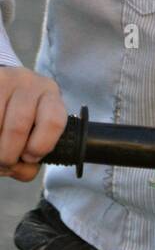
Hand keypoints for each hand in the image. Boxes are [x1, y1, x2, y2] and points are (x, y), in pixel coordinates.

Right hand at [0, 66, 67, 181]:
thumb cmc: (18, 118)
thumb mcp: (33, 133)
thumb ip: (32, 159)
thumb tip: (23, 169)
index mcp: (50, 95)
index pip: (54, 121)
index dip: (40, 146)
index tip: (30, 157)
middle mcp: (29, 83)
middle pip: (18, 127)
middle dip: (9, 155)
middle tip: (5, 161)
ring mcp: (4, 81)